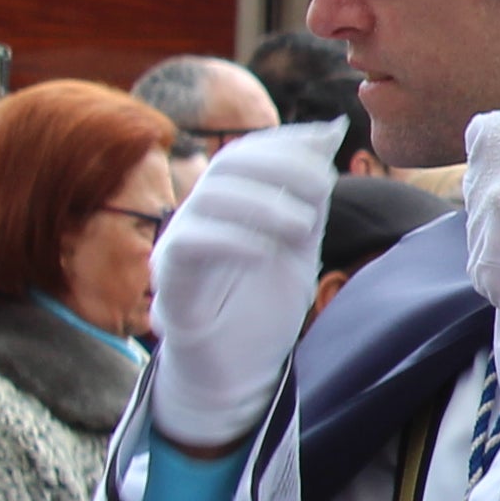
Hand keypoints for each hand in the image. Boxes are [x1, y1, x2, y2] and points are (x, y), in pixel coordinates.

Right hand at [146, 120, 350, 447]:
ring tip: (303, 225)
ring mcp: (179, 247)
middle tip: (323, 185)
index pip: (245, 154)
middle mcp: (197, 218)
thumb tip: (328, 131)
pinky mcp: (170, 283)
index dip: (282, 141)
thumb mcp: (300, 242)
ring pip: (206, 201)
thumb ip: (310, 194)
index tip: (325, 141)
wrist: (240, 370)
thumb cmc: (263, 305)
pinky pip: (188, 247)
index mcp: (227, 205)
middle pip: (225, 168)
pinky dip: (229, 240)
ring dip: (261, 203)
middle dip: (278, 167)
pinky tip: (265, 251)